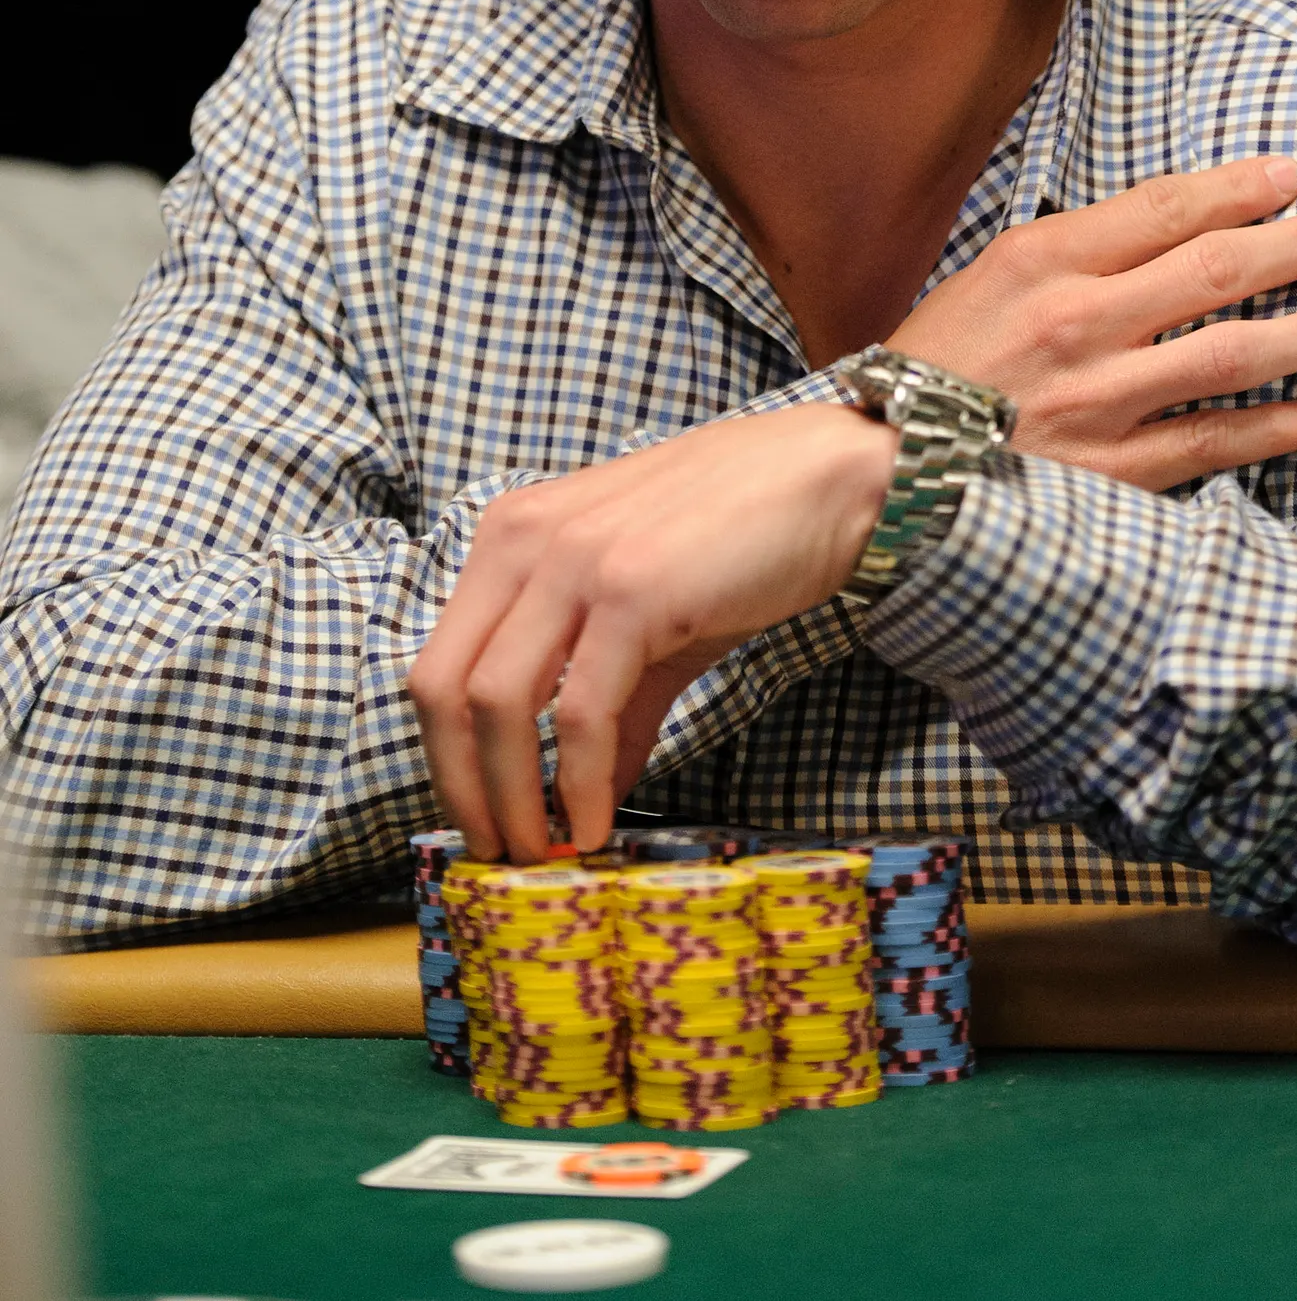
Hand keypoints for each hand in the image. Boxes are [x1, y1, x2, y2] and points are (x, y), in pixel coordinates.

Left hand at [408, 404, 896, 861]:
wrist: (825, 478)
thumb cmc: (739, 537)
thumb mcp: (647, 615)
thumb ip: (609, 704)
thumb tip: (585, 798)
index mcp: (512, 536)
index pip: (437, 664)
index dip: (446, 758)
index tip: (478, 819)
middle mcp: (525, 540)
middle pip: (443, 689)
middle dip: (463, 788)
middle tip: (498, 852)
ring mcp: (575, 560)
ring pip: (496, 704)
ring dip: (511, 798)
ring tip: (543, 852)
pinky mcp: (632, 591)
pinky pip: (582, 712)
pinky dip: (580, 784)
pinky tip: (599, 823)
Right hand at [890, 154, 1296, 490]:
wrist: (882, 471)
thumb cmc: (933, 370)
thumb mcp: (984, 280)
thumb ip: (1068, 255)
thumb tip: (1164, 232)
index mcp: (1040, 262)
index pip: (1163, 209)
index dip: (1238, 188)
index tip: (1292, 177)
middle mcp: (1077, 322)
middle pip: (1216, 269)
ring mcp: (1100, 399)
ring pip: (1231, 352)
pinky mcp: (1111, 471)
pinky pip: (1212, 442)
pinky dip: (1271, 427)